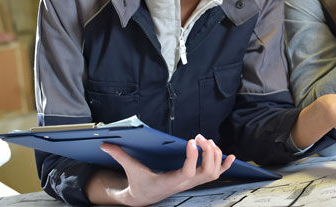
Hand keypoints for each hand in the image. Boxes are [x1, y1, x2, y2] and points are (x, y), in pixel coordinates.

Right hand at [92, 135, 234, 205]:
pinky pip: (216, 174)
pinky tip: (230, 156)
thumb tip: (104, 144)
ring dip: (214, 155)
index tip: (191, 140)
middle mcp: (186, 183)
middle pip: (206, 170)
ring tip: (205, 140)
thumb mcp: (131, 170)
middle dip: (206, 152)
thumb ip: (120, 156)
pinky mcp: (196, 180)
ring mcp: (193, 183)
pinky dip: (224, 165)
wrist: (145, 197)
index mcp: (171, 182)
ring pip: (213, 171)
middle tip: (197, 137)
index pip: (188, 172)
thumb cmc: (140, 183)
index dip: (193, 157)